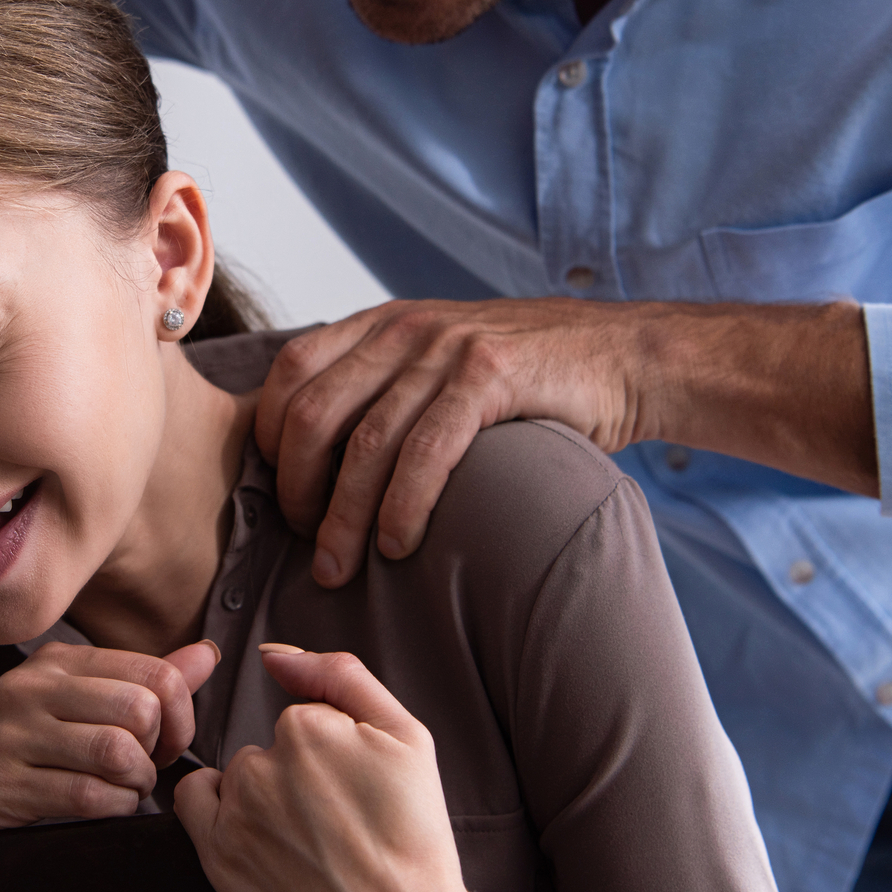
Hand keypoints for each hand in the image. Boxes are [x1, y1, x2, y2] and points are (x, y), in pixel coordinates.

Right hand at [0, 639, 219, 843]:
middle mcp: (33, 689)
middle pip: (141, 710)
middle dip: (158, 751)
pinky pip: (88, 797)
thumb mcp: (71, 699)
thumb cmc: (13, 742)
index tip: (167, 741)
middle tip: (143, 768)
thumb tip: (206, 655)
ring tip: (124, 788)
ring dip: (137, 783)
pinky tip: (104, 806)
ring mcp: (14, 736)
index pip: (153, 672)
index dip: (180, 716)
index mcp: (58, 660)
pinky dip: (114, 808)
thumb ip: (142, 680)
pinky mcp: (3, 785)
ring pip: (117, 752)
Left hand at [175, 647, 525, 891]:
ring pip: (238, 780)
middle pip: (269, 750)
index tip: (357, 792)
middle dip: (298, 778)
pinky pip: (195, 805)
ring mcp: (236, 813)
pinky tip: (260, 840)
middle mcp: (264, 765)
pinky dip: (220, 814)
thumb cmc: (415, 844)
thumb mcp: (407, 739)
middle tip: (337, 826)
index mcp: (310, 728)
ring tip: (308, 847)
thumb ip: (341, 676)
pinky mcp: (217, 858)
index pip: (304, 720)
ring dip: (262, 800)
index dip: (334, 755)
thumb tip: (278, 652)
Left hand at [255, 297, 875, 585]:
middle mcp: (405, 329)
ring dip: (343, 516)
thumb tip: (317, 462)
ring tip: (336, 567)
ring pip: (365, 444)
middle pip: (311, 414)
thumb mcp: (440, 364)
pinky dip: (402, 506)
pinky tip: (398, 547)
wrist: (622, 355)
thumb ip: (383, 391)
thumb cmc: (525, 378)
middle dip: (295, 489)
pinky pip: (426, 451)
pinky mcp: (490, 375)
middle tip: (302, 543)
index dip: (269, 439)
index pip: (289, 375)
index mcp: (382, 324)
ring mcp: (447, 349)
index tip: (278, 496)